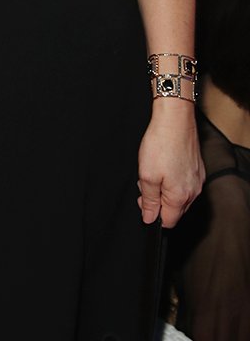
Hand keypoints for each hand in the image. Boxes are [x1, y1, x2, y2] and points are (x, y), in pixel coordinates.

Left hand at [137, 99, 204, 226]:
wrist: (175, 119)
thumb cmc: (161, 144)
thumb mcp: (147, 176)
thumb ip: (149, 201)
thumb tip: (150, 218)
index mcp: (180, 197)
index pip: (169, 221)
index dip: (153, 214)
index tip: (143, 200)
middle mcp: (193, 191)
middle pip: (175, 210)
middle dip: (159, 202)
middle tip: (145, 183)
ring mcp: (197, 179)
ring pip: (179, 196)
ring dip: (165, 190)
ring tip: (153, 171)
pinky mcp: (198, 169)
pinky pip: (185, 183)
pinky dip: (173, 180)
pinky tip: (164, 165)